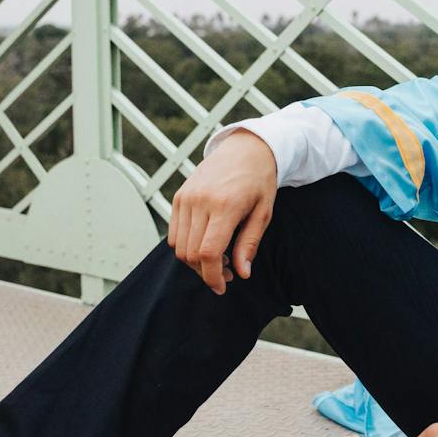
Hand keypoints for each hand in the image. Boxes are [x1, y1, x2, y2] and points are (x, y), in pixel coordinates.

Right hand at [168, 131, 277, 294]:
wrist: (246, 148)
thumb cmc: (259, 181)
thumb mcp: (263, 213)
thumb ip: (249, 244)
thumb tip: (242, 273)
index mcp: (224, 206)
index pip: (208, 252)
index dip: (213, 277)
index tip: (222, 287)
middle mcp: (200, 201)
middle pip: (191, 253)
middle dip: (206, 272)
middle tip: (227, 273)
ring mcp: (186, 198)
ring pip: (179, 246)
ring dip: (195, 261)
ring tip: (218, 259)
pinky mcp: (179, 196)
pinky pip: (174, 232)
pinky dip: (186, 246)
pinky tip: (206, 244)